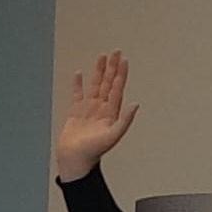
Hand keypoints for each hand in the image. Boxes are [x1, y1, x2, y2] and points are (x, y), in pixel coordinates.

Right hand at [55, 51, 138, 180]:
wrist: (75, 160)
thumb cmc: (94, 151)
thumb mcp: (113, 135)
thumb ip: (126, 119)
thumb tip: (136, 104)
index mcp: (111, 112)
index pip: (117, 87)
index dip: (121, 74)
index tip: (123, 60)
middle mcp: (101, 108)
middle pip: (108, 82)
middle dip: (112, 67)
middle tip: (115, 52)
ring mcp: (88, 109)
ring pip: (94, 85)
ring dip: (98, 71)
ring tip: (101, 57)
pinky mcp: (75, 112)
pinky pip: (77, 94)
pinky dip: (77, 84)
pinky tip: (79, 74)